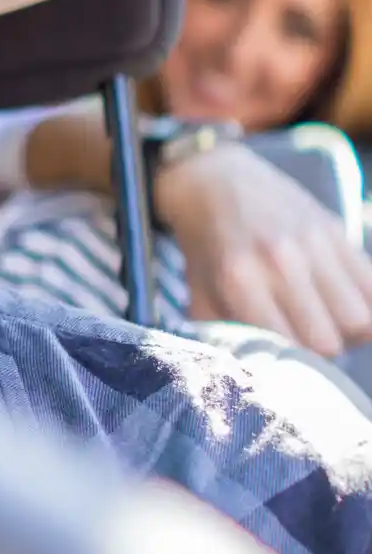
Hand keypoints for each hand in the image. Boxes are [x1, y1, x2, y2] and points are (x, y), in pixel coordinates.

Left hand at [154, 143, 371, 356]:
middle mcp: (281, 262)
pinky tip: (346, 303)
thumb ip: (222, 335)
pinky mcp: (337, 230)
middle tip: (305, 343)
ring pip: (361, 318)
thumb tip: (249, 374)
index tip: (285, 364)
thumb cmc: (205, 246)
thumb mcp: (198, 292)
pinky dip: (367, 304)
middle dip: (321, 354)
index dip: (293, 367)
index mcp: (241, 280)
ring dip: (348, 332)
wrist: (214, 180)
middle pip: (331, 341)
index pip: (291, 350)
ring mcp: (314, 245)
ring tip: (327, 324)